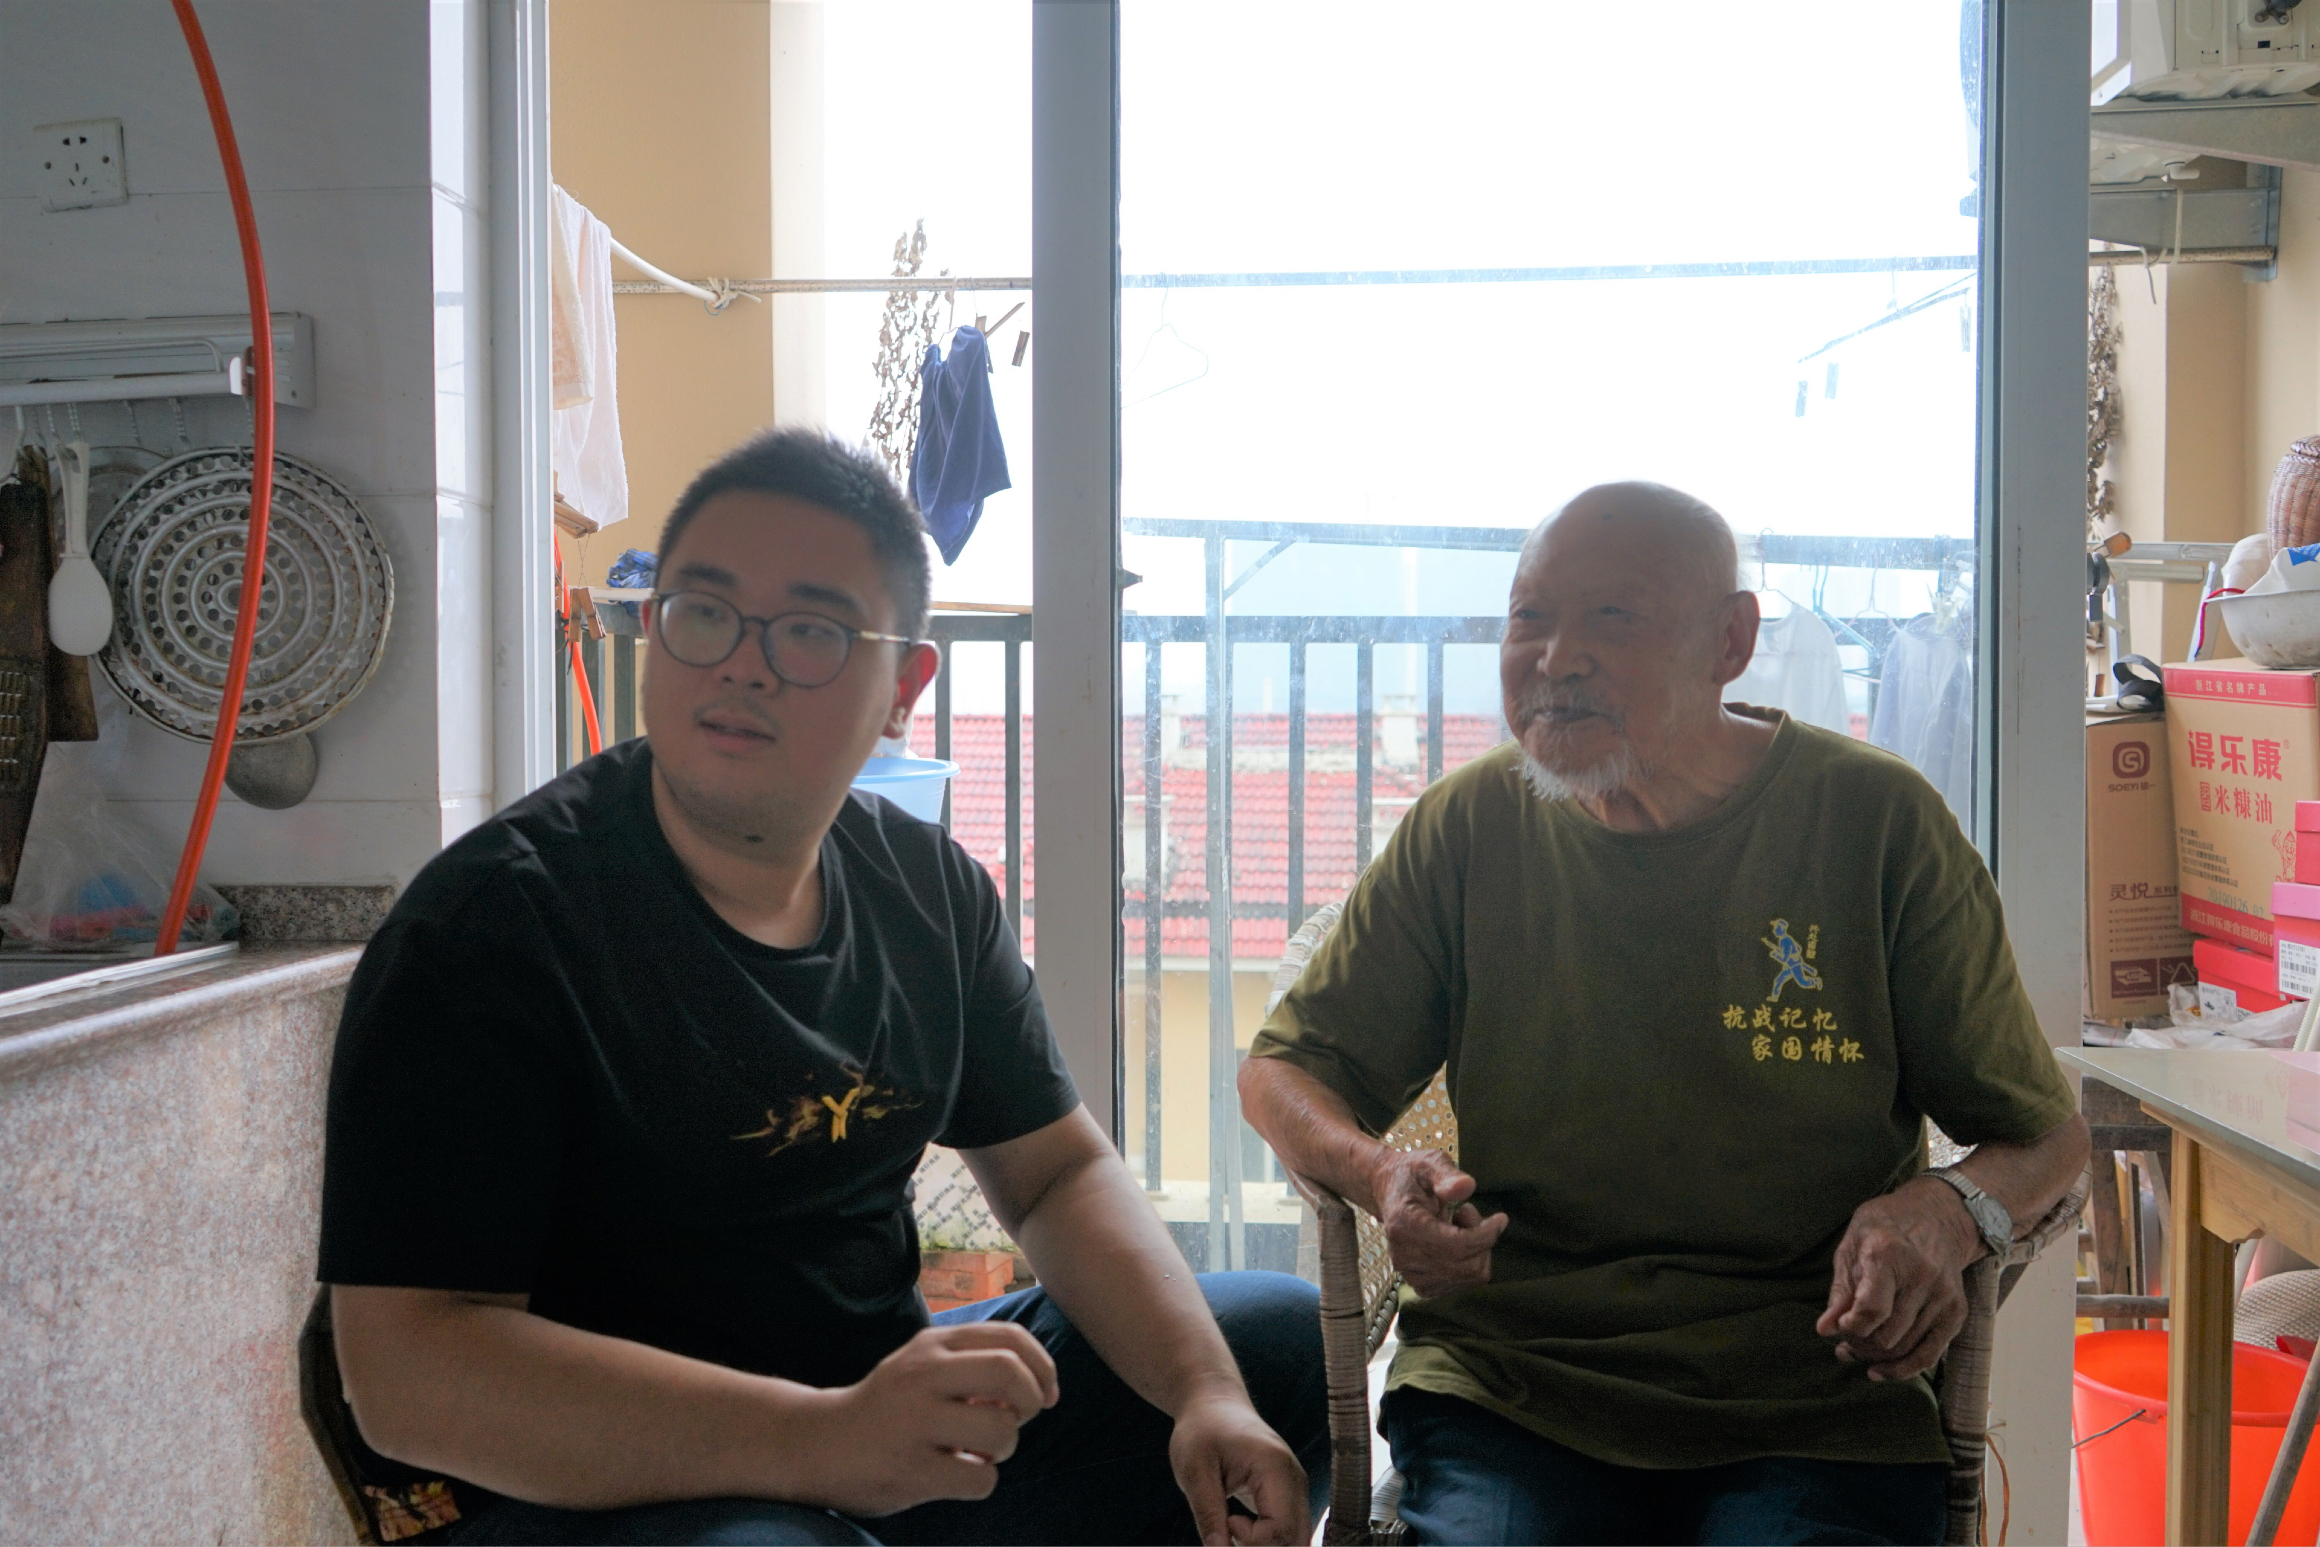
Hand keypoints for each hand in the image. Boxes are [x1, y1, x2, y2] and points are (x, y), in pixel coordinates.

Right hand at [809, 1322, 1058, 1516]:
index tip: (1047, 1393)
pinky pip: (980, 1479)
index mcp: (932, 1345)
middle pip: (1011, 1374)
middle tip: (1019, 1420)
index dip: (1043, 1367)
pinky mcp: (910, 1470)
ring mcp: (914, 1423)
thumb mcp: (923, 1365)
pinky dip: (982, 1481)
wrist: (818, 1444)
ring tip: (980, 1451)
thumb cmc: (888, 1406)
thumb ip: (973, 1363)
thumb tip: (1037, 1384)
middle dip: (1032, 1401)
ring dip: (1005, 1447)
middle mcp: (923, 1376)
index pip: (1011, 1338)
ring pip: (1001, 1430)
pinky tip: (958, 1475)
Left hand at [1167, 1388, 1310, 1545]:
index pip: (1280, 1528)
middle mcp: (1295, 1479)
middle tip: (1230, 1528)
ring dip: (1268, 1544)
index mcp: (1275, 1467)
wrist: (1213, 1404)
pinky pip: (1290, 1530)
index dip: (1251, 1539)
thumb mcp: (1194, 1470)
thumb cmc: (1202, 1430)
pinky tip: (1243, 1527)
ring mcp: (1296, 1487)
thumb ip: (1208, 1514)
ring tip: (1235, 1526)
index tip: (1226, 1521)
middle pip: (1296, 1538)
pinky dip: (1269, 1539)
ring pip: (1297, 1538)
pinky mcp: (1289, 1495)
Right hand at [1372, 1149, 1508, 1296]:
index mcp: (1405, 1225)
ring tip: (1459, 1225)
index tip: (1501, 1218)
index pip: (1457, 1246)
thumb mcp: (1429, 1163)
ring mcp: (1409, 1274)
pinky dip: (1468, 1264)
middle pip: (1467, 1266)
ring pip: (1468, 1277)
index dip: (1487, 1235)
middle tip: (1468, 1212)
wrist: (1387, 1191)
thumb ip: (1447, 1174)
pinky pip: (1461, 1284)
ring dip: (1475, 1251)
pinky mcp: (1419, 1284)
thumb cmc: (1412, 1175)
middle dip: (1481, 1240)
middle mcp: (1403, 1255)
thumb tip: (1466, 1187)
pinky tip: (1455, 1243)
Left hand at [1816, 1177, 1982, 1381]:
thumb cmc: (1885, 1228)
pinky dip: (1904, 1368)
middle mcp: (1922, 1276)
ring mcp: (1943, 1295)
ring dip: (1876, 1359)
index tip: (1840, 1326)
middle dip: (1859, 1345)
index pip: (1871, 1310)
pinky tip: (1881, 1371)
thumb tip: (1825, 1330)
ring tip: (1855, 1352)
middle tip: (1844, 1343)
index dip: (1850, 1328)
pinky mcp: (1957, 1311)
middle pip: (1887, 1335)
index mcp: (1889, 1254)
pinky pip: (1931, 1354)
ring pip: (1905, 1348)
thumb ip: (1841, 1291)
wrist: (1938, 1215)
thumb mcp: (1852, 1246)